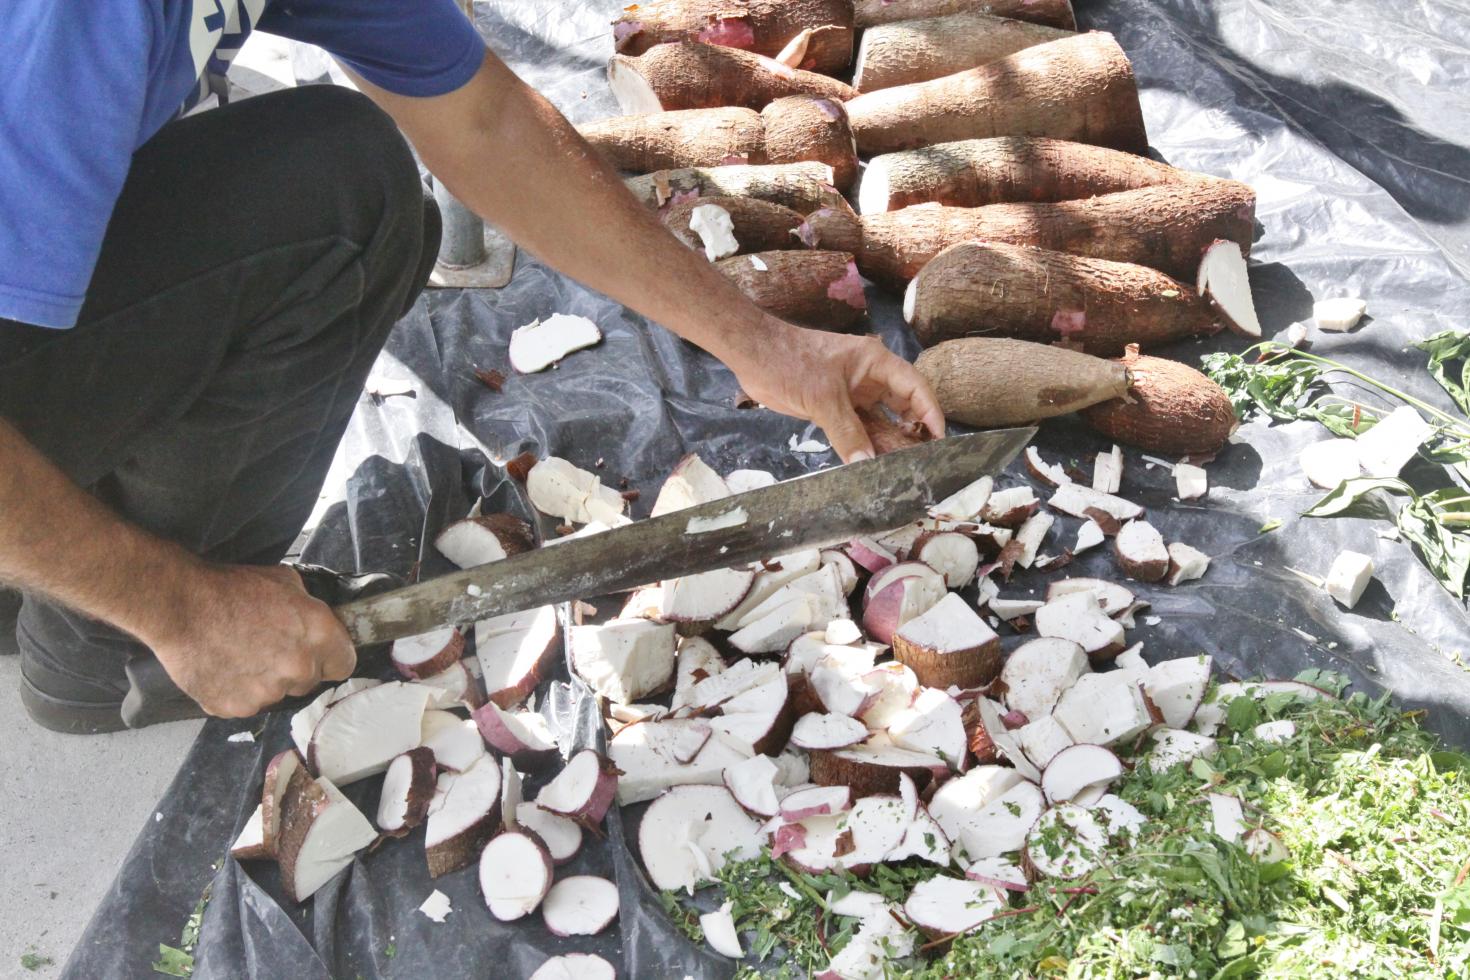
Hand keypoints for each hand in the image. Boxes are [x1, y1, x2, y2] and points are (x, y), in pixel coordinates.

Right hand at [147, 564, 356, 717]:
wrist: (181, 605)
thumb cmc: (231, 589)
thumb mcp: (285, 583)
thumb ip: (308, 610)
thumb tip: (316, 623)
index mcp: (319, 635)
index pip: (344, 663)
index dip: (331, 657)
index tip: (318, 653)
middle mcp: (299, 669)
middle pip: (309, 680)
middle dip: (294, 667)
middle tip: (268, 647)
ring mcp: (268, 693)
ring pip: (277, 693)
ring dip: (264, 680)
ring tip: (239, 654)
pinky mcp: (237, 708)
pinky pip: (246, 703)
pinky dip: (237, 691)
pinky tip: (223, 667)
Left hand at [729, 319, 946, 461]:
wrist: (753, 356)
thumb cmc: (790, 363)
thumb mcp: (822, 399)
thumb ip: (847, 432)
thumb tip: (867, 464)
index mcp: (876, 362)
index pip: (915, 387)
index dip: (931, 412)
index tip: (940, 439)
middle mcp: (870, 377)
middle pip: (903, 405)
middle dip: (913, 431)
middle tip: (921, 461)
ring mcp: (854, 393)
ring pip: (882, 419)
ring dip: (890, 441)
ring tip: (901, 468)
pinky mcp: (837, 407)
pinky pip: (860, 427)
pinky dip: (867, 444)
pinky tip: (874, 464)